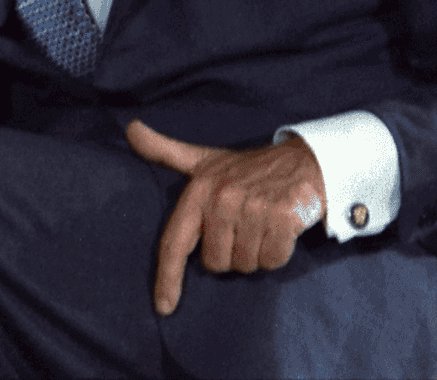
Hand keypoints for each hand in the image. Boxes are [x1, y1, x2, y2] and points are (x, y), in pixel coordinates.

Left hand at [126, 121, 325, 312]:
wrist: (305, 161)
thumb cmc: (248, 168)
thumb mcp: (205, 159)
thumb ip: (166, 151)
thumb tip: (131, 129)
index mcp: (200, 188)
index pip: (174, 241)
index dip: (167, 277)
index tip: (163, 306)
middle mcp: (222, 198)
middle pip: (215, 262)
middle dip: (230, 253)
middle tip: (243, 226)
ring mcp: (253, 207)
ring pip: (244, 264)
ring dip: (255, 253)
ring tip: (262, 225)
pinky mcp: (281, 217)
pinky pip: (271, 260)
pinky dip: (277, 253)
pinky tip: (280, 230)